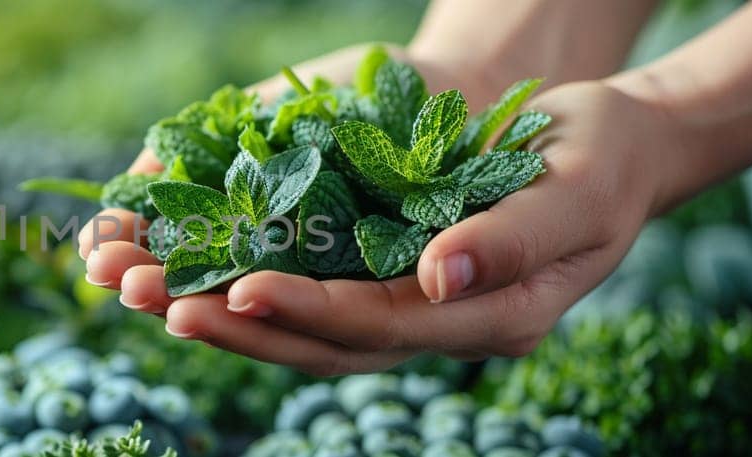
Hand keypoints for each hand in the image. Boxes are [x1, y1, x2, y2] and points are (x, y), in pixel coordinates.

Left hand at [84, 80, 686, 375]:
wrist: (611, 145)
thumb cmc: (604, 163)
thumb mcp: (577, 194)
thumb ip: (512, 242)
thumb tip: (435, 278)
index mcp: (487, 320)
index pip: (381, 328)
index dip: (309, 313)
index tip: (241, 290)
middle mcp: (434, 323)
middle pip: (321, 340)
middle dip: (237, 323)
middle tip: (156, 301)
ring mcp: (404, 301)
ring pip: (300, 321)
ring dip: (220, 306)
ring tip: (140, 288)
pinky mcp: (381, 268)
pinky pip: (304, 281)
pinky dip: (242, 270)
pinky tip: (183, 256)